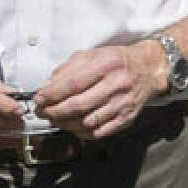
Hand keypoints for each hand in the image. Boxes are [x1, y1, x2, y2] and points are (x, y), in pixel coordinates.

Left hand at [34, 41, 160, 139]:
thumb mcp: (92, 55)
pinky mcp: (126, 119)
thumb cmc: (116, 61)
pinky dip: (82, 132)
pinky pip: (100, 132)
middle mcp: (116, 84)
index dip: (52, 94)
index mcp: (106, 64)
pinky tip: (73, 126)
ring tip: (55, 119)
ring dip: (65, 124)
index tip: (39, 99)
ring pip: (87, 122)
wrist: (148, 69)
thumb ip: (68, 69)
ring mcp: (123, 104)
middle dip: (55, 111)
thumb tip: (48, 87)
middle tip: (43, 112)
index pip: (73, 83)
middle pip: (78, 105)